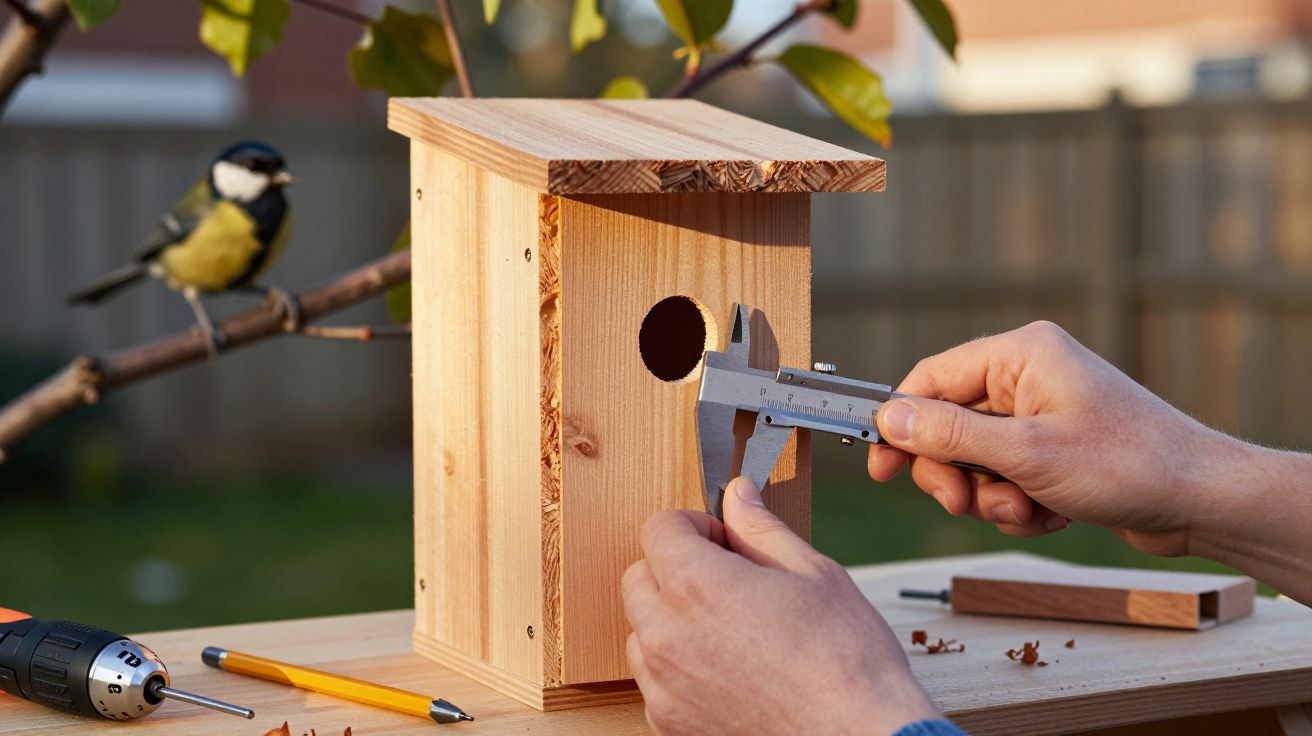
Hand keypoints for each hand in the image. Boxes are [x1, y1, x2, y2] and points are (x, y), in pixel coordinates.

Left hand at [622, 477, 938, 735]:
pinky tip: (727, 667)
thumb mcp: (812, 573)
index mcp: (697, 585)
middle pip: (639, 577)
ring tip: (730, 628)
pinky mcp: (670, 722)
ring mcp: (664, 684)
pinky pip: (654, 679)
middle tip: (728, 579)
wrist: (860, 735)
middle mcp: (667, 634)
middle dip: (675, 568)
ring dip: (671, 619)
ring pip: (642, 630)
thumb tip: (739, 496)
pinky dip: (678, 667)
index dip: (693, 525)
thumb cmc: (845, 661)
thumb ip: (760, 529)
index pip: (658, 528)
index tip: (720, 538)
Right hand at [867, 321, 1249, 555]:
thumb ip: (949, 434)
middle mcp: (1028, 377)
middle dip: (956, 474)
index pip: (930, 380)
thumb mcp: (1026, 453)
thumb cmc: (1131, 465)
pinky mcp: (1054, 449)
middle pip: (947, 426)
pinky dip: (1020, 504)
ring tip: (1031, 509)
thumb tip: (888, 417)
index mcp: (1021, 355)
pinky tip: (1053, 514)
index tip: (882, 468)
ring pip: (975, 461)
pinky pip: (1005, 478)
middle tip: (967, 503)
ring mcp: (1041, 414)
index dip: (900, 424)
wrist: (1203, 501)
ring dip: (993, 496)